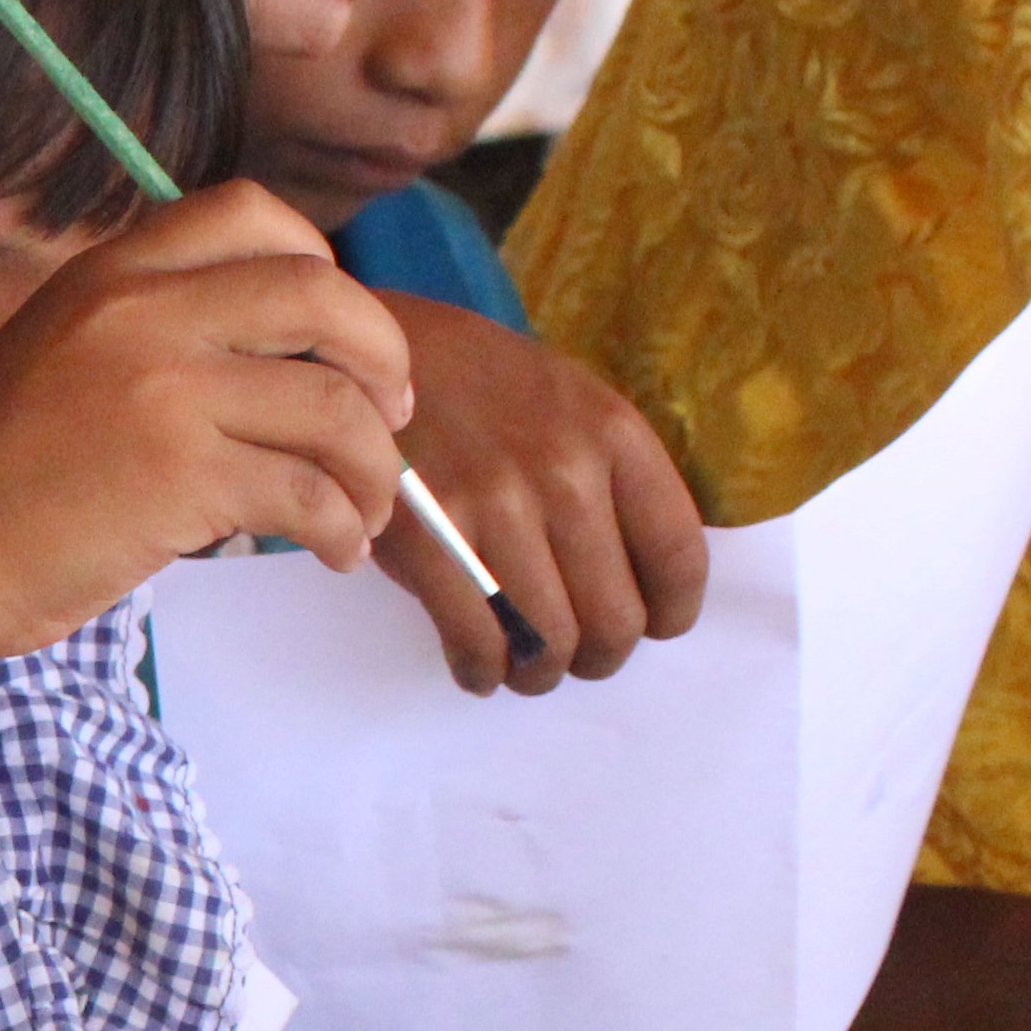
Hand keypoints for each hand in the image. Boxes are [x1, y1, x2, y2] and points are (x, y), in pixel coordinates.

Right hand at [0, 182, 414, 663]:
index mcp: (108, 274)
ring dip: (373, 465)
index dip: (322, 264)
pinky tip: (335, 551)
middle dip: (382, 355)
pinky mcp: (183, 475)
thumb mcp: (55, 359)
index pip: (250, 213)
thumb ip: (143, 333)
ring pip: (333, 406)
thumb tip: (271, 356)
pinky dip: (341, 527)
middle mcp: (140, 312)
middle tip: (391, 412)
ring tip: (366, 511)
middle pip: (320, 296)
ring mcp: (164, 390)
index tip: (336, 332)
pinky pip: (308, 491)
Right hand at [368, 294, 707, 694]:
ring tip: (522, 666)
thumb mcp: (562, 397)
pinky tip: (477, 668)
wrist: (353, 357)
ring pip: (549, 642)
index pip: (677, 554)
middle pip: (616, 617)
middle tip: (575, 656)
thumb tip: (637, 576)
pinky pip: (478, 642)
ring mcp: (493, 507)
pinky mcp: (427, 541)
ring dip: (539, 673)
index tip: (653, 627)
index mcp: (611, 431)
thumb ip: (607, 473)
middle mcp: (564, 470)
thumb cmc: (465, 383)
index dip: (670, 613)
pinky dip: (483, 673)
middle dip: (599, 656)